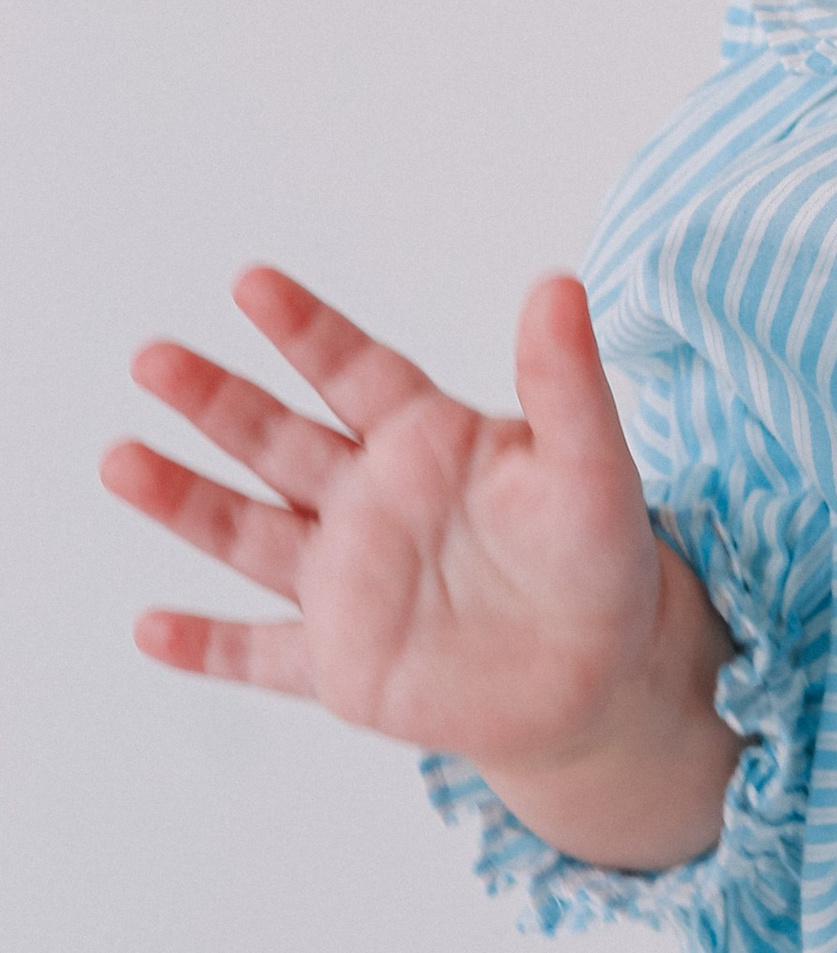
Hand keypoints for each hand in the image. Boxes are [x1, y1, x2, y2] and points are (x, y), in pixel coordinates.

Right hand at [104, 266, 737, 865]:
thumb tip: (559, 284)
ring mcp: (348, 583)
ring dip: (186, 501)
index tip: (252, 282)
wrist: (601, 669)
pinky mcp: (343, 666)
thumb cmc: (597, 553)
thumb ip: (565, 382)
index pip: (354, 371)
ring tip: (120, 459)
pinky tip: (153, 628)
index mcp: (424, 441)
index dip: (307, 328)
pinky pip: (263, 654)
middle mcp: (370, 502)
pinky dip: (210, 647)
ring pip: (250, 533)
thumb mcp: (592, 464)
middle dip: (215, 401)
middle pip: (278, 440)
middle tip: (152, 357)